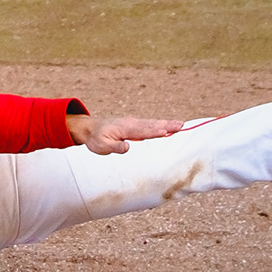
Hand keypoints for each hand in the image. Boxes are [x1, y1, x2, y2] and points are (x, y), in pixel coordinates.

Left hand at [66, 113, 184, 154]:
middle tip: (182, 125)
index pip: (143, 130)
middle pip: (152, 125)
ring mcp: (133, 123)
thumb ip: (114, 147)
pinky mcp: (134, 125)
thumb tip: (127, 147)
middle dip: (167, 125)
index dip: (155, 131)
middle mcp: (132, 123)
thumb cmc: (96, 139)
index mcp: (125, 128)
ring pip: (152, 123)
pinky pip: (149, 125)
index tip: (168, 131)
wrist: (89, 129)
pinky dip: (160, 125)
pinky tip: (168, 127)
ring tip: (180, 124)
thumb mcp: (101, 146)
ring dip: (166, 124)